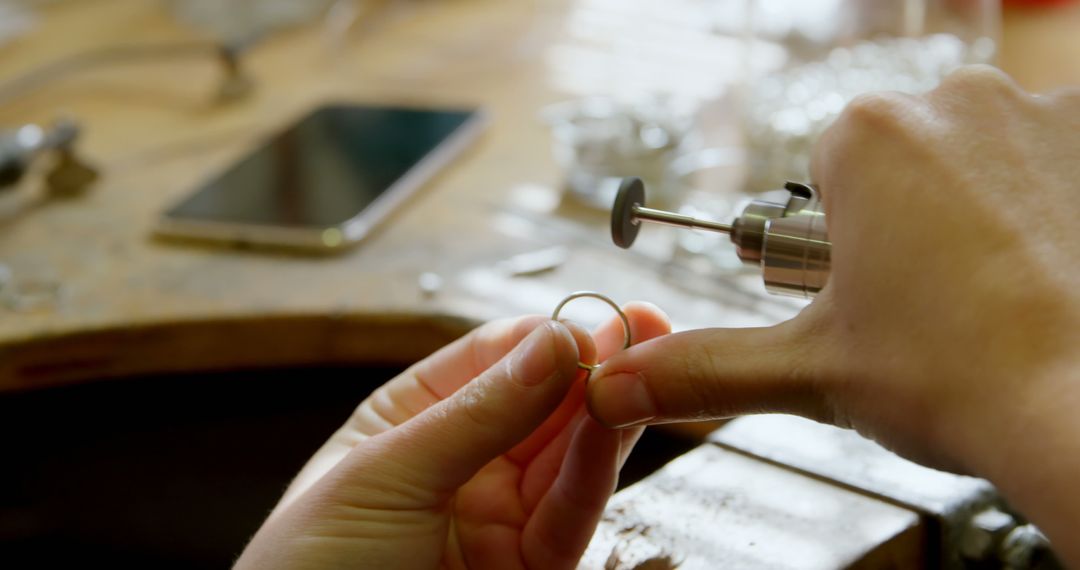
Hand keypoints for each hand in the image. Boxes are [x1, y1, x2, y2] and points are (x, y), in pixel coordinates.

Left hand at [235, 303, 669, 569]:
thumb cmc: (308, 568)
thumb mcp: (386, 474)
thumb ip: (476, 414)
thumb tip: (549, 344)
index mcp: (409, 423)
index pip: (487, 363)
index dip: (538, 339)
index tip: (583, 323)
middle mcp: (461, 467)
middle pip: (538, 405)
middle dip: (587, 368)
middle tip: (638, 331)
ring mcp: (497, 518)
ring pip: (566, 457)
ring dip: (602, 415)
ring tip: (638, 373)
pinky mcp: (528, 569)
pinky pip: (570, 514)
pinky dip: (595, 472)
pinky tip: (611, 430)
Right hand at [586, 66, 1079, 560]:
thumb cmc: (959, 380)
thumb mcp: (809, 372)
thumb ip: (701, 368)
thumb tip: (614, 384)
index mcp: (867, 139)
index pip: (830, 171)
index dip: (843, 237)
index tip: (870, 282)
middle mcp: (955, 101)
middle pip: (907, 153)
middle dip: (908, 215)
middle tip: (929, 297)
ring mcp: (1043, 113)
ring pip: (983, 153)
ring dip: (981, 205)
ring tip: (994, 288)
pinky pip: (1058, 157)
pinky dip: (1053, 201)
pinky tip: (1049, 266)